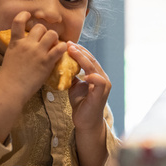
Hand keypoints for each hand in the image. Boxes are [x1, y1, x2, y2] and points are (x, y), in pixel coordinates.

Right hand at [0, 12, 64, 106]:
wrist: (11, 89)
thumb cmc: (9, 76)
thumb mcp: (10, 56)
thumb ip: (18, 47)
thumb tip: (24, 42)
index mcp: (15, 42)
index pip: (18, 21)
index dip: (24, 15)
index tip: (28, 14)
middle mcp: (27, 44)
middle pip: (40, 27)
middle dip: (44, 32)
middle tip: (45, 41)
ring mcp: (37, 52)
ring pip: (52, 34)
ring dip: (54, 39)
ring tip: (53, 46)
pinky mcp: (47, 61)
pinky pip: (60, 47)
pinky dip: (63, 47)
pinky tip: (61, 51)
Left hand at [67, 42, 110, 165]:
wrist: (85, 121)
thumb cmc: (81, 104)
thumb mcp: (74, 86)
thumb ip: (72, 75)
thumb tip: (62, 65)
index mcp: (96, 74)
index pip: (88, 58)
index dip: (79, 51)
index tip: (68, 44)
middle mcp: (102, 78)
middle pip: (91, 60)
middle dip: (80, 51)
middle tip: (68, 44)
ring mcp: (104, 86)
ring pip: (94, 68)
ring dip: (83, 59)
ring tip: (73, 51)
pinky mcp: (101, 94)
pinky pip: (99, 82)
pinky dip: (93, 77)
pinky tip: (84, 74)